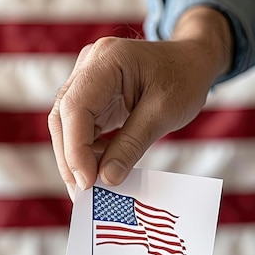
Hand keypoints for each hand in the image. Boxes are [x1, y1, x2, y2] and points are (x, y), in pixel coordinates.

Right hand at [48, 6, 232, 198]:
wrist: (191, 61)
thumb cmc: (183, 80)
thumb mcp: (164, 113)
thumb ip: (132, 144)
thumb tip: (106, 179)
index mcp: (107, 59)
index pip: (76, 107)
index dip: (76, 149)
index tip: (87, 183)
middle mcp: (89, 64)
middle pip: (63, 116)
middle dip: (70, 158)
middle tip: (82, 194)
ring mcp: (87, 78)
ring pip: (66, 123)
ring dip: (75, 157)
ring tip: (90, 188)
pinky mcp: (91, 93)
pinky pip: (80, 125)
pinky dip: (87, 150)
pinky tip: (98, 170)